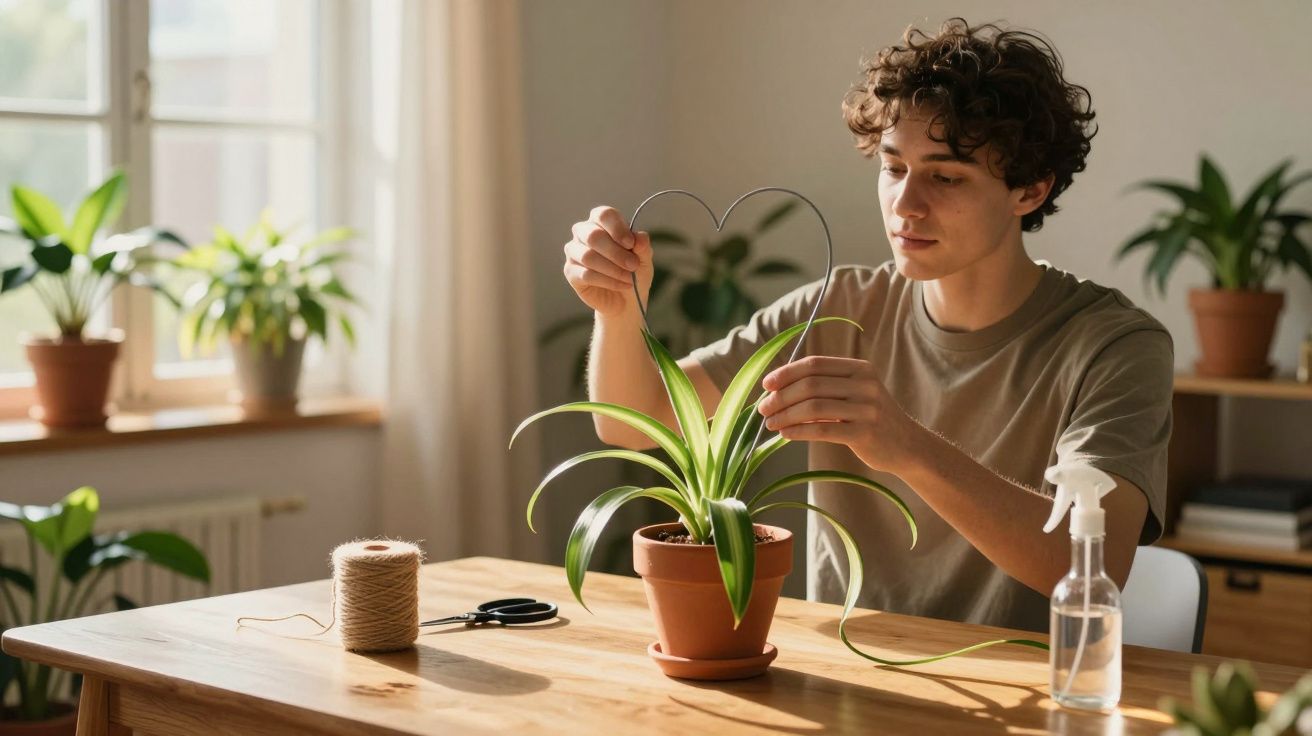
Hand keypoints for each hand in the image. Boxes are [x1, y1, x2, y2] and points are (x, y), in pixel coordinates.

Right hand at [563, 206, 653, 316]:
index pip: (603, 215)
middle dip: (616, 252)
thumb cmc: (633, 272)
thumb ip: (642, 246)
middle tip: (633, 265)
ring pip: (587, 256)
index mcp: (601, 222)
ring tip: (629, 278)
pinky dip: (607, 281)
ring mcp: (574, 251)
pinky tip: (622, 285)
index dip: (617, 228)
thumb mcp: (644, 258)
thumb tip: (639, 237)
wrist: (626, 298)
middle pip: (593, 235)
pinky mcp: (570, 271)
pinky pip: (585, 274)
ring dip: (612, 269)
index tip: (631, 244)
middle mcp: (583, 233)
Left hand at [757, 356, 929, 476]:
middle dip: (781, 396)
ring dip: (786, 415)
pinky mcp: (865, 432)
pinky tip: (785, 434)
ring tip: (770, 424)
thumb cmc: (870, 418)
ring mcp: (867, 408)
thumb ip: (824, 388)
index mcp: (859, 368)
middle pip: (811, 385)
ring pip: (813, 407)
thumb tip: (777, 390)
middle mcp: (865, 384)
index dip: (786, 373)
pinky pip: (823, 430)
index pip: (815, 364)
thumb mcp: (853, 394)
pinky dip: (798, 431)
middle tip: (763, 408)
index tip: (766, 385)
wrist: (907, 445)